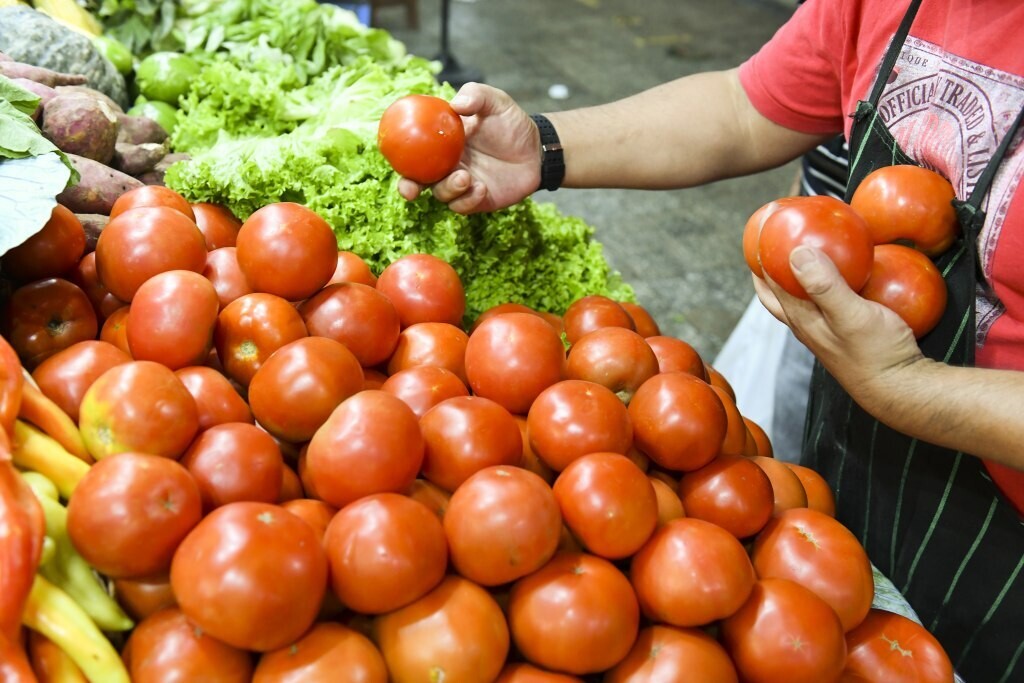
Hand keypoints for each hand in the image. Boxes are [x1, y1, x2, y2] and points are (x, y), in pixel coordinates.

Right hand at [397, 83, 540, 213]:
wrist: (538, 150)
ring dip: (448, 189)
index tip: (394, 158)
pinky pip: (463, 205)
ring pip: (441, 193)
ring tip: (465, 178)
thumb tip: (455, 104)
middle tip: (412, 189)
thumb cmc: (512, 123)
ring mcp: (461, 184)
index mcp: (443, 142)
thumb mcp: (496, 101)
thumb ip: (476, 95)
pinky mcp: (476, 200)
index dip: (400, 155)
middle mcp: (447, 164)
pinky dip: (468, 199)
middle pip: (418, 179)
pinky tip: (481, 188)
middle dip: (409, 187)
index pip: (414, 150)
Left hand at [752, 245, 925, 408]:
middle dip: (768, 266)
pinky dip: (826, 283)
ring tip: (806, 250)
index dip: (760, 255)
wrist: (903, 389)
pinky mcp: (845, 333)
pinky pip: (827, 301)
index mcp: (801, 318)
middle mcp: (807, 325)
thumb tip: (796, 252)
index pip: (768, 282)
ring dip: (795, 274)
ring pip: (800, 297)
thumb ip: (825, 286)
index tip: (762, 228)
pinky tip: (846, 273)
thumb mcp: (851, 315)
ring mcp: (825, 331)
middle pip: (776, 292)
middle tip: (772, 239)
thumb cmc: (877, 355)